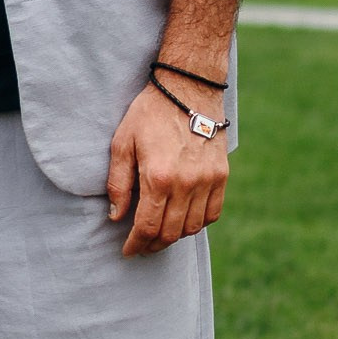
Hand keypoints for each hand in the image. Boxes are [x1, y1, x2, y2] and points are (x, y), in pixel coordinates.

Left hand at [106, 82, 230, 256]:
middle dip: (153, 245)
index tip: (128, 251)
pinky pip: (212, 213)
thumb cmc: (150, 113)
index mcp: (158, 177)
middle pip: (171, 233)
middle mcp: (186, 183)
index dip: (136, 244)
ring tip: (160, 234)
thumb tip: (116, 217)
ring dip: (175, 237)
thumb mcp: (122, 142)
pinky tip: (184, 221)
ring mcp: (207, 180)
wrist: (188, 88)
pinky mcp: (221, 175)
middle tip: (142, 246)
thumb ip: (118, 183)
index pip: (147, 226)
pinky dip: (198, 224)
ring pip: (192, 227)